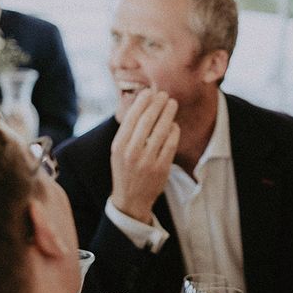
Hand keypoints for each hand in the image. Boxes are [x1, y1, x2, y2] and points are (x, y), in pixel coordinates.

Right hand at [110, 89, 178, 223]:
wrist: (131, 199)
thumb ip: (127, 131)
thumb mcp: (118, 151)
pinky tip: (174, 125)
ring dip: (168, 113)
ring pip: (161, 130)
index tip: (149, 92)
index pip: (132, 118)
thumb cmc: (125, 169)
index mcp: (119, 146)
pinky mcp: (161, 168)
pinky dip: (174, 131)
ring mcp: (147, 161)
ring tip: (172, 104)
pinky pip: (171, 144)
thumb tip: (140, 104)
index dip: (142, 102)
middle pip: (147, 121)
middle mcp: (132, 152)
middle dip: (157, 104)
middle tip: (164, 95)